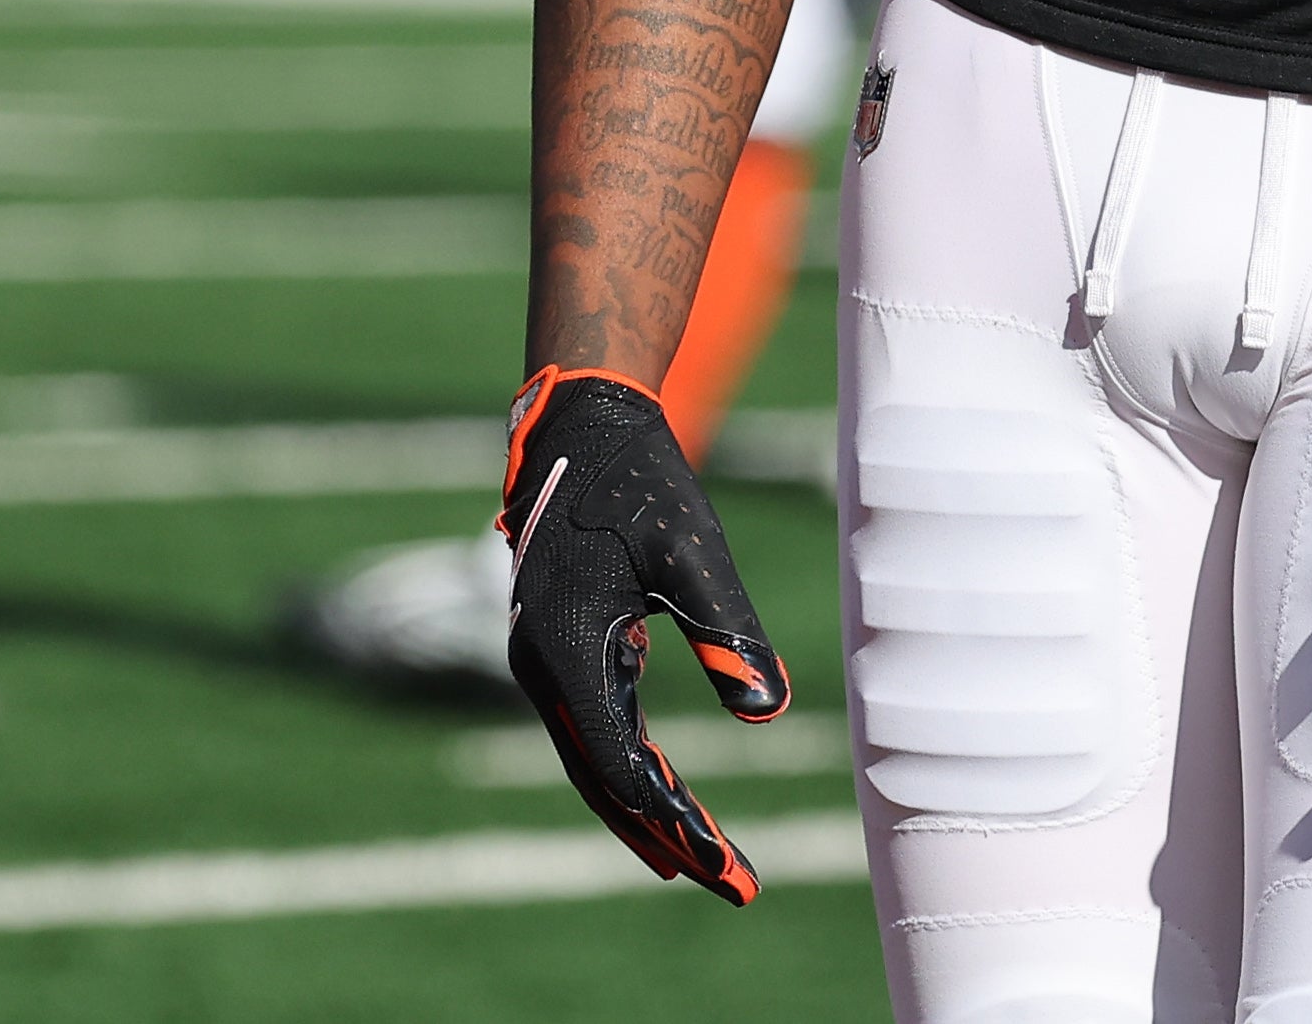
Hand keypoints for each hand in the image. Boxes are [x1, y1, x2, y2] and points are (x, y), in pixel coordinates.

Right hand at [498, 367, 791, 902]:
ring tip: (704, 864)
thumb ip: (727, 629)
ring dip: (650, 813)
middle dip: (669, 835)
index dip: (677, 819)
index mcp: (566, 650)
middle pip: (606, 780)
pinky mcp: (563, 649)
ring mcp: (547, 662)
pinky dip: (633, 770)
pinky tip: (671, 795)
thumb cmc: (640, 480)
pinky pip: (596, 728)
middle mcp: (543, 668)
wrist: (583, 426)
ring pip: (597, 761)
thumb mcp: (691, 551)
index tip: (726, 865)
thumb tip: (767, 709)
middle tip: (734, 886)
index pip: (622, 765)